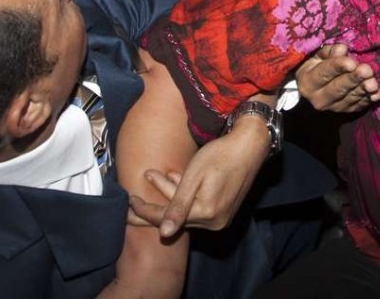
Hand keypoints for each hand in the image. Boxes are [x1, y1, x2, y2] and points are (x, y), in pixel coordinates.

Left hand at [127, 115, 268, 237]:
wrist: (250, 145)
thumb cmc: (220, 156)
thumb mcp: (194, 177)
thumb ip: (178, 206)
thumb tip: (164, 233)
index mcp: (206, 214)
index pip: (165, 218)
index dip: (144, 210)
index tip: (128, 201)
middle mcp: (215, 222)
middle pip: (175, 216)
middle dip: (155, 202)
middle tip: (133, 197)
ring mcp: (221, 218)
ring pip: (186, 211)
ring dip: (170, 194)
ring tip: (155, 175)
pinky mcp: (225, 210)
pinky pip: (198, 208)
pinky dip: (186, 196)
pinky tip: (176, 178)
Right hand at [296, 44, 379, 112]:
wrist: (317, 90)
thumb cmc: (318, 67)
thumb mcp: (318, 57)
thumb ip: (329, 52)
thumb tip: (342, 49)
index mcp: (308, 82)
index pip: (324, 73)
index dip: (338, 67)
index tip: (351, 62)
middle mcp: (319, 98)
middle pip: (339, 88)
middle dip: (354, 79)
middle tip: (366, 71)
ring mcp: (334, 107)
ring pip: (351, 97)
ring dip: (363, 90)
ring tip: (373, 83)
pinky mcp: (347, 111)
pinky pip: (359, 105)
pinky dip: (368, 99)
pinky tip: (376, 95)